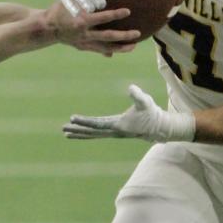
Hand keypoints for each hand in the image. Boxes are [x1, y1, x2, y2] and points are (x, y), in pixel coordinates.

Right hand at [45, 2, 139, 55]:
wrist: (47, 28)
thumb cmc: (59, 10)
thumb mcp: (70, 0)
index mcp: (82, 21)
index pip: (102, 18)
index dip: (116, 14)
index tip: (128, 11)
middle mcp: (84, 34)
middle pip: (108, 36)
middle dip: (124, 35)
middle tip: (138, 33)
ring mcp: (84, 43)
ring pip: (106, 47)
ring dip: (121, 47)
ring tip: (134, 45)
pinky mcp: (83, 47)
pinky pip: (99, 50)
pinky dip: (110, 50)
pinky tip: (120, 49)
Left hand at [63, 84, 195, 141]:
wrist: (159, 127)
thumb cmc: (152, 113)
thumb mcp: (146, 102)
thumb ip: (138, 95)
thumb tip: (131, 87)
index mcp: (118, 125)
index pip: (97, 123)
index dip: (84, 121)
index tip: (72, 118)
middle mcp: (114, 131)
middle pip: (92, 131)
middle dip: (77, 130)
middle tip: (63, 128)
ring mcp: (114, 133)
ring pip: (93, 134)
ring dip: (80, 134)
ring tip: (66, 133)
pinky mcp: (115, 132)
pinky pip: (97, 134)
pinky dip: (87, 133)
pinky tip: (80, 132)